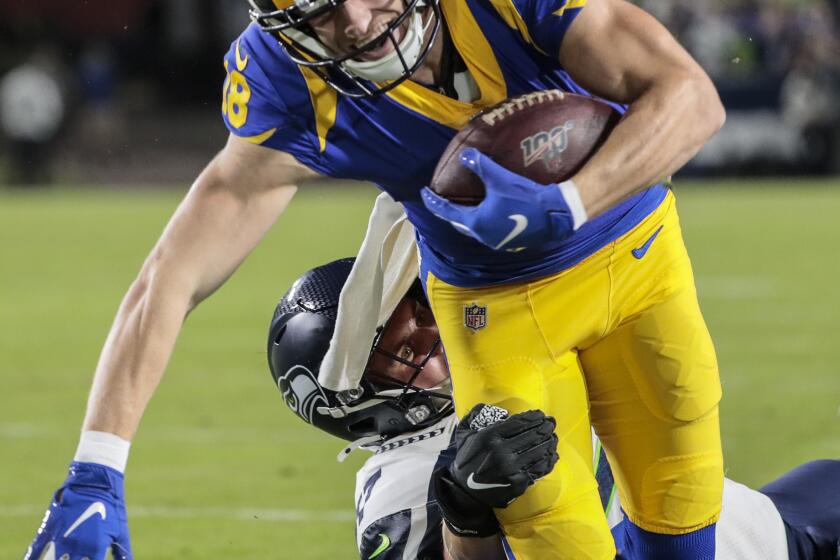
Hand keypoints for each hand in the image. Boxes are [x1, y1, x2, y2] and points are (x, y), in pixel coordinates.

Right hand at [25, 462, 131, 559]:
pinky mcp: (47, 530)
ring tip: (61, 559)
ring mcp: (60, 539)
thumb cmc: (110, 506)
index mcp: (95, 548)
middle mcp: (77, 547)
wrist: (94, 481)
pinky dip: (30, 559)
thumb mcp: (120, 531)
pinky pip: (34, 551)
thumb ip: (122, 553)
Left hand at [422, 148, 584, 250]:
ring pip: (475, 230)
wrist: (556, 215)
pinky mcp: (511, 242)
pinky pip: (489, 232)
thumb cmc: (525, 198)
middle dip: (449, 212)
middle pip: (459, 224)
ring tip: (465, 205)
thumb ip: (480, 166)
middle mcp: (483, 236)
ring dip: (468, 218)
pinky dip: (483, 222)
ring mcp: (497, 242)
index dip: (433, 201)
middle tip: (442, 200)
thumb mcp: (500, 178)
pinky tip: (489, 213)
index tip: (424, 192)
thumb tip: (464, 155)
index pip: (446, 212)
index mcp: (476, 223)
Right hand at [432, 404, 558, 536]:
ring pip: (539, 450)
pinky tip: (552, 454)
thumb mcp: (463, 433)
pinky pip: (539, 468)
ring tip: (553, 437)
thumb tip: (497, 409)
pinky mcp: (518, 483)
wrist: (464, 491)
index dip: (533, 417)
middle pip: (533, 435)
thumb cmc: (466, 460)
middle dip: (545, 426)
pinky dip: (549, 460)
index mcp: (489, 437)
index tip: (540, 414)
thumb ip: (476, 415)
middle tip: (551, 423)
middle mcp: (502, 451)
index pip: (519, 422)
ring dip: (550, 441)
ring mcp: (511, 468)